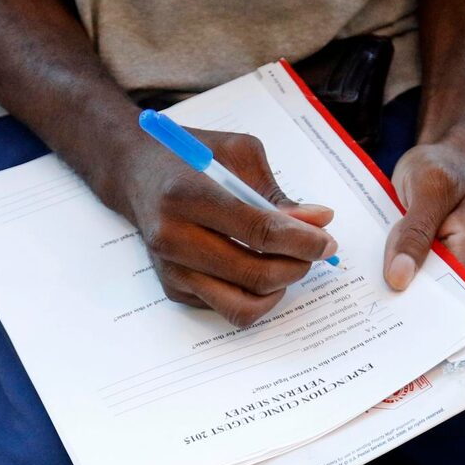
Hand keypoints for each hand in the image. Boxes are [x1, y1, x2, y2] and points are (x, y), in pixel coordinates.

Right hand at [116, 129, 337, 326]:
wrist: (137, 175)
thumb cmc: (191, 159)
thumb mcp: (237, 155)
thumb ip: (277, 194)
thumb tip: (319, 223)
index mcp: (188, 194)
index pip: (257, 231)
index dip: (302, 241)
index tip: (326, 241)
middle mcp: (173, 238)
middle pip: (254, 274)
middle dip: (297, 267)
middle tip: (313, 252)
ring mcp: (171, 270)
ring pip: (243, 305)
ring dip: (278, 289)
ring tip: (287, 264)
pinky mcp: (173, 290)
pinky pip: (228, 309)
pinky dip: (254, 295)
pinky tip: (257, 267)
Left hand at [383, 142, 464, 289]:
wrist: (436, 160)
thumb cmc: (437, 168)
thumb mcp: (425, 191)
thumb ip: (414, 234)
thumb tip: (400, 279)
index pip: (455, 288)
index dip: (426, 300)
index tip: (393, 307)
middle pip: (442, 294)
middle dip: (411, 298)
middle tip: (375, 303)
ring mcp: (458, 262)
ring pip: (429, 289)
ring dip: (403, 289)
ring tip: (373, 292)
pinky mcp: (439, 263)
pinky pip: (420, 279)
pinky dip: (401, 278)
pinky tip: (379, 280)